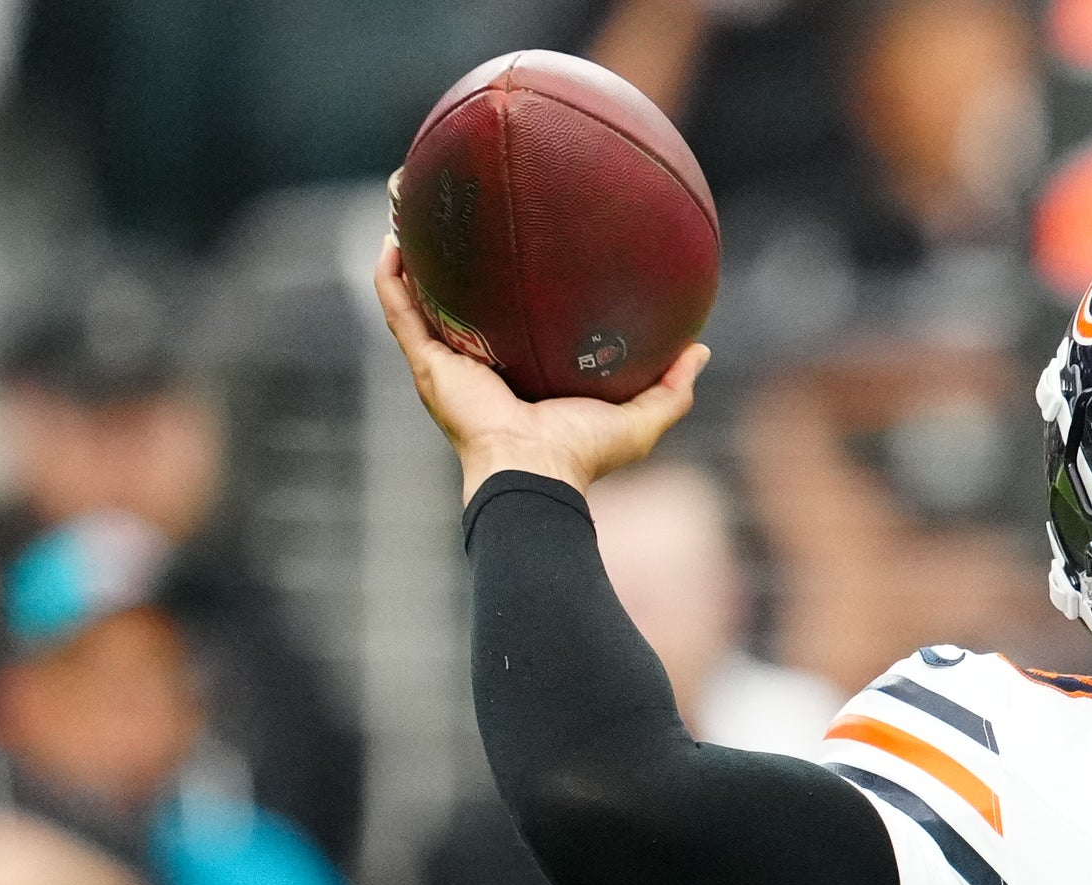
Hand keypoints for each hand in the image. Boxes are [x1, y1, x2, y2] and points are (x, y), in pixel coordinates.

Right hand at [372, 225, 707, 499]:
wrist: (537, 472)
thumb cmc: (584, 453)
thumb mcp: (640, 418)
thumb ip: (672, 387)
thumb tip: (700, 349)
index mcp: (518, 372)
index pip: (508, 320)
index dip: (507, 285)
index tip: (518, 240)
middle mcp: (477, 364)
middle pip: (456, 301)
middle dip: (451, 259)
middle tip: (459, 210)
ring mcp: (446, 365)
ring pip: (417, 298)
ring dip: (409, 254)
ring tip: (406, 206)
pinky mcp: (427, 366)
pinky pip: (399, 312)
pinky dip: (390, 278)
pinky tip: (394, 238)